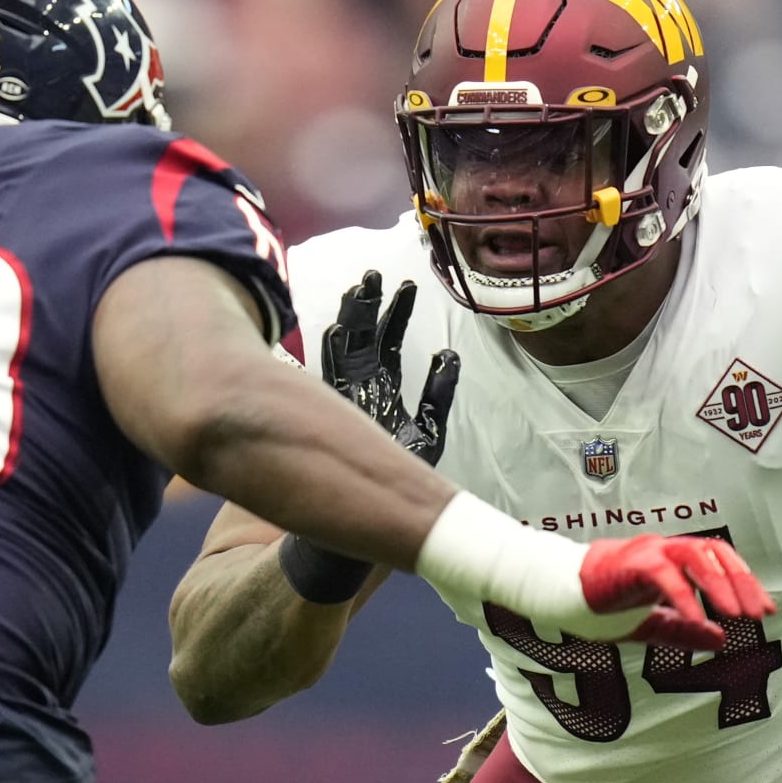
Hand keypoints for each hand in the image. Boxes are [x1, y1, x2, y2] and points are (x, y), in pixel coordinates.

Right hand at [321, 269, 458, 466]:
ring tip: (358, 290)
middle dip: (367, 304)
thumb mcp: (430, 428)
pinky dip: (333, 353)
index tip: (408, 286)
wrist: (377, 508)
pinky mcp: (335, 410)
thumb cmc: (400, 472)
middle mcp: (361, 385)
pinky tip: (338, 331)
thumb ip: (439, 393)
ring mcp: (344, 395)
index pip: (391, 341)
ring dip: (350, 318)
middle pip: (361, 335)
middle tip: (373, 274)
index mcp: (384, 386)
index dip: (398, 313)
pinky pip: (330, 376)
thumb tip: (450, 354)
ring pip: (343, 347)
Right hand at [577, 534, 775, 649]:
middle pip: (715, 553)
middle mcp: (664, 550)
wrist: (559, 594)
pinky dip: (684, 596)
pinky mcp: (630, 563)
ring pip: (695, 556)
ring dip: (720, 585)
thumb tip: (722, 640)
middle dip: (742, 583)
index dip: (746, 582)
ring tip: (737, 615)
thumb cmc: (601, 604)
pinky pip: (664, 574)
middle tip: (760, 615)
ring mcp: (648, 552)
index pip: (720, 560)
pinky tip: (698, 618)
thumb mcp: (651, 624)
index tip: (766, 610)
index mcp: (673, 561)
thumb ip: (684, 631)